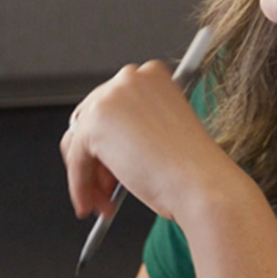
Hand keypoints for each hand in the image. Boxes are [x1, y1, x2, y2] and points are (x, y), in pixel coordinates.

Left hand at [59, 61, 233, 222]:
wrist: (201, 183)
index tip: (114, 163)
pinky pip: (76, 159)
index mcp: (153, 74)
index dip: (112, 140)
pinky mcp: (94, 122)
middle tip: (107, 188)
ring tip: (104, 201)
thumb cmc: (194, 167)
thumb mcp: (163, 133)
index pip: (114, 105)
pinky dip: (80, 186)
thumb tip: (106, 143)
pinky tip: (95, 203)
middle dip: (98, 160)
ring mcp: (111, 96)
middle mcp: (130, 77)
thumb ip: (134, 127)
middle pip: (92, 120)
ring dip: (89, 176)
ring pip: (80, 141)